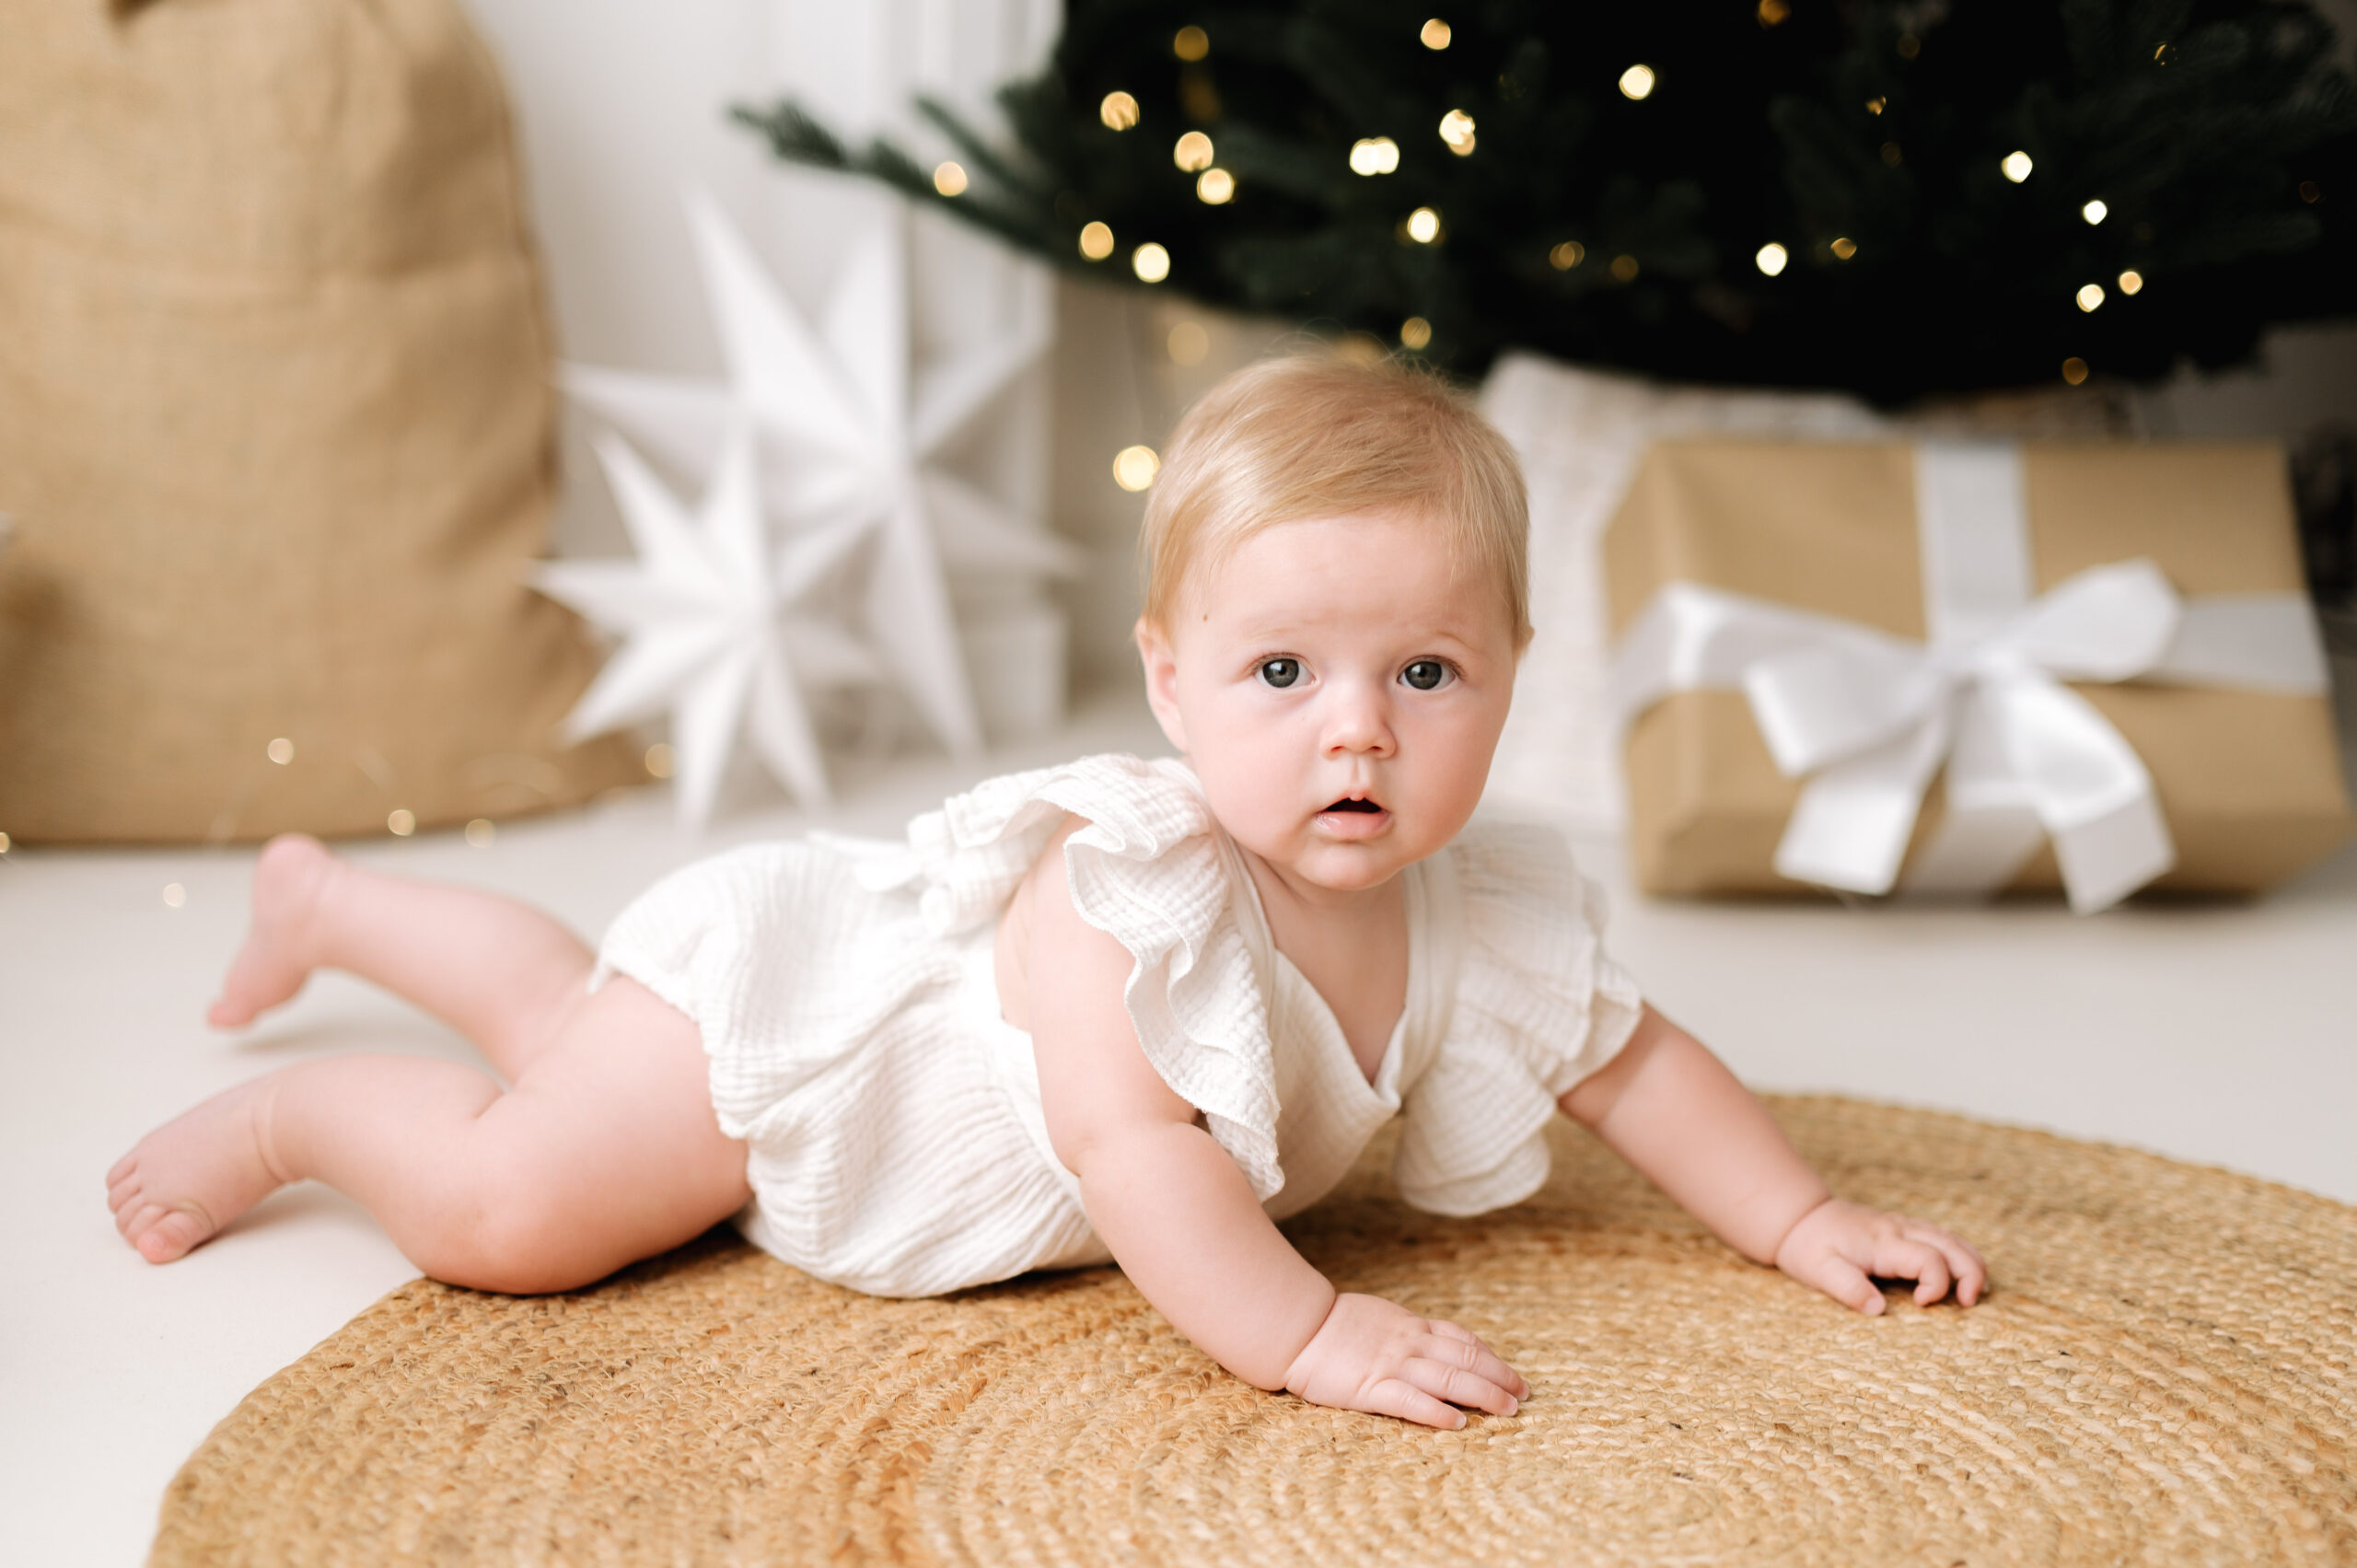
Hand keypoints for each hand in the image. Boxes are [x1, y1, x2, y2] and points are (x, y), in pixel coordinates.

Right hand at [1282, 1292, 1527, 1428]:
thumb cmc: (1329, 1324)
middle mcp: (1408, 1344)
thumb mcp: (1376, 1316)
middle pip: (1464, 1360)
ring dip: (1483, 1394)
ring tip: (1508, 1409)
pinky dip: (1437, 1413)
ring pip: (1448, 1380)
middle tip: (1523, 1394)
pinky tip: (1458, 1424)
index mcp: (1408, 1326)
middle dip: (1499, 1377)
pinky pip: (1411, 1401)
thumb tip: (1425, 1339)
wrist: (1295, 1327)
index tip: (1510, 1373)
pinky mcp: (1370, 1389)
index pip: (1460, 1340)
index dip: (1489, 1357)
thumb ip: (1402, 1330)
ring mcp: (1391, 1365)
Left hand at [1774, 1197, 1986, 1313]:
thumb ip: (1848, 1288)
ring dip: (1971, 1262)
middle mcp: (1899, 1230)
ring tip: (1977, 1292)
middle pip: (1951, 1245)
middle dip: (1971, 1273)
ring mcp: (1903, 1226)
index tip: (1922, 1305)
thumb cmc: (1808, 1247)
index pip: (1928, 1259)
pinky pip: (1941, 1236)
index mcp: (1883, 1243)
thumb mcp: (1818, 1271)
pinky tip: (1963, 1272)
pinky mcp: (1902, 1228)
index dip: (1936, 1284)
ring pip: (1951, 1238)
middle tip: (1970, 1303)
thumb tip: (1878, 1309)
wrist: (1800, 1216)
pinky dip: (1959, 1253)